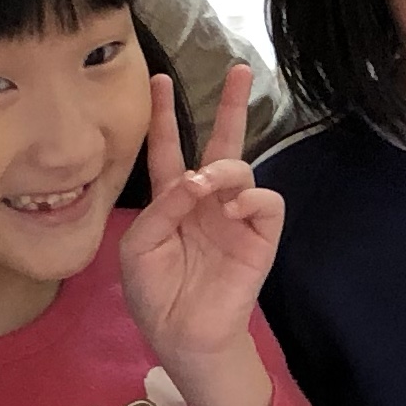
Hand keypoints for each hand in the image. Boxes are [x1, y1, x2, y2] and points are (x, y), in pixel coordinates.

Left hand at [117, 69, 283, 405]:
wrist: (182, 335)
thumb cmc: (154, 293)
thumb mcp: (139, 245)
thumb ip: (162, 206)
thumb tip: (197, 178)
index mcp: (172, 201)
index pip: (169, 148)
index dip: (165, 115)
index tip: (160, 79)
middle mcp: (206, 201)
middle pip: (221, 143)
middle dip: (231, 106)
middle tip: (239, 70)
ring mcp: (235, 217)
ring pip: (241, 168)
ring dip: (224, 168)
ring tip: (208, 185)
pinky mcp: (260, 237)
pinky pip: (266, 202)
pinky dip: (251, 198)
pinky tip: (233, 208)